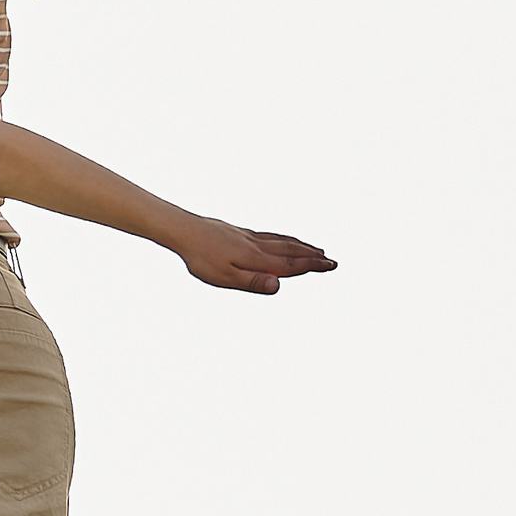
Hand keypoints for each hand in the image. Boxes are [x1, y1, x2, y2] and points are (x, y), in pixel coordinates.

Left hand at [166, 217, 336, 294]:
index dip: (311, 266)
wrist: (183, 230)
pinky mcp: (239, 232)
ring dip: (301, 246)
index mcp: (256, 259)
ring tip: (315, 249)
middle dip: (312, 257)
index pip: (290, 265)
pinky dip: (284, 238)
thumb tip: (278, 286)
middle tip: (332, 261)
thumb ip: (253, 282)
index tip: (331, 266)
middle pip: (290, 252)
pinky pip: (269, 235)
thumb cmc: (201, 258)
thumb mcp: (224, 277)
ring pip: (281, 241)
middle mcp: (256, 246)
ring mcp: (248, 237)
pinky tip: (281, 239)